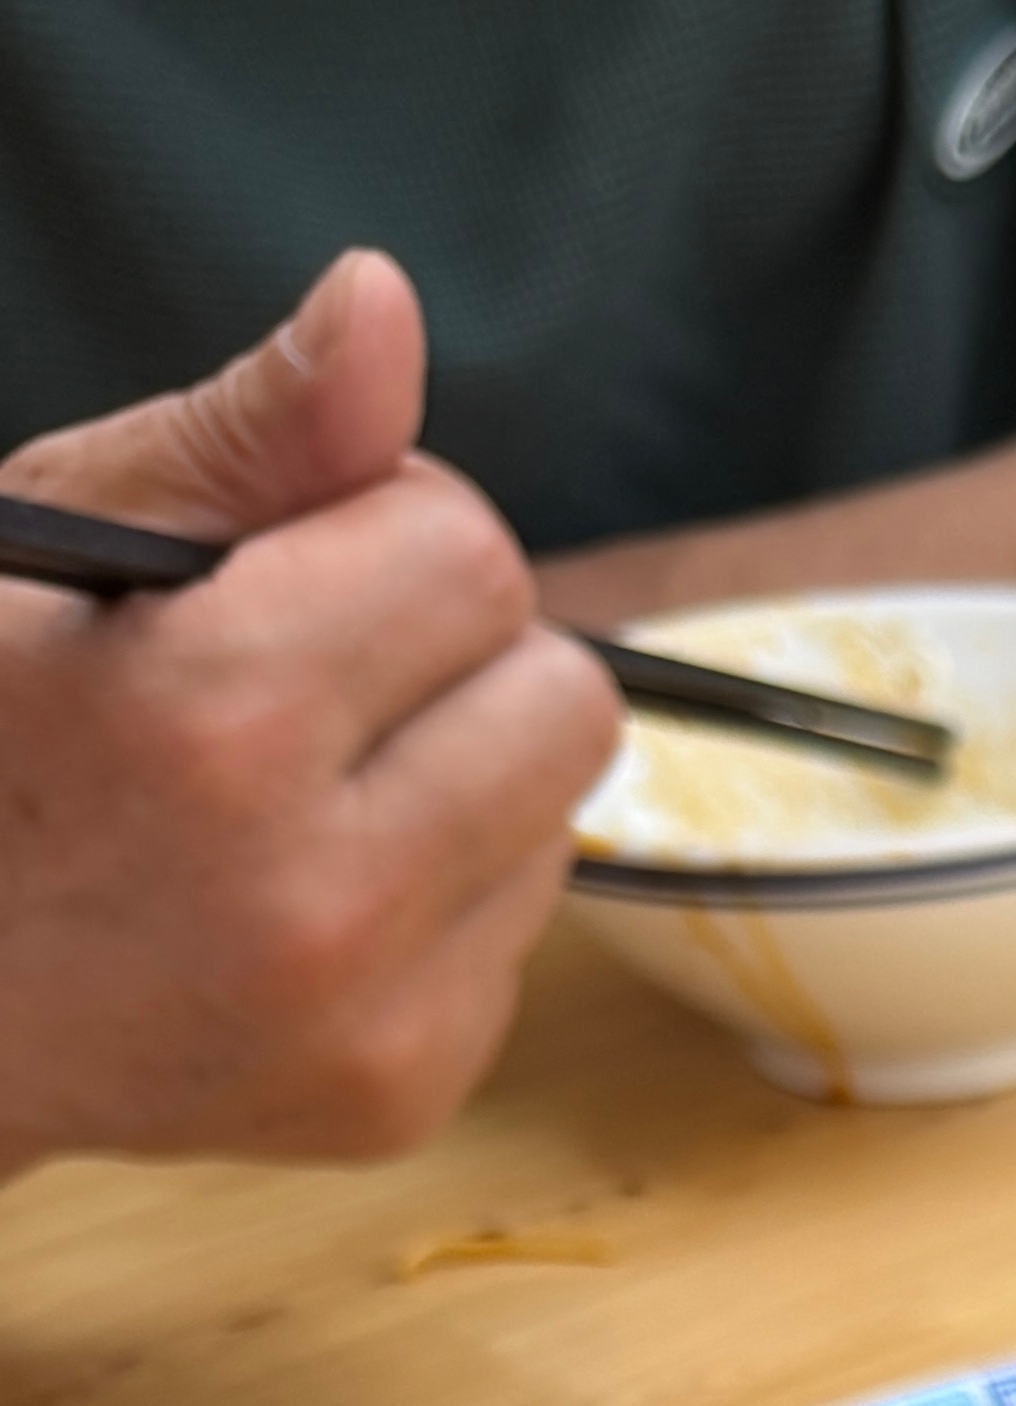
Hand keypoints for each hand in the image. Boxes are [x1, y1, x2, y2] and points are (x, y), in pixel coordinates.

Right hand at [0, 249, 621, 1177]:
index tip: (282, 571)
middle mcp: (318, 896)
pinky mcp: (401, 1097)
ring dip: (456, 779)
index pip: (469, 551)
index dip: (382, 533)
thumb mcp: (60, 539)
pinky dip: (433, 898)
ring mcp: (369, 1020)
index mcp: (221, 720)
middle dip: (456, 657)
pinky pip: (518, 937)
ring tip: (288, 794)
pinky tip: (296, 895)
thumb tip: (384, 308)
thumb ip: (246, 435)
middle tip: (306, 678)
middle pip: (564, 697)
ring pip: (557, 817)